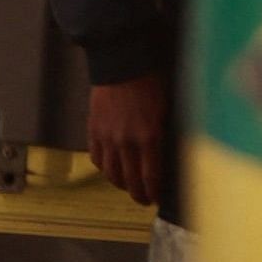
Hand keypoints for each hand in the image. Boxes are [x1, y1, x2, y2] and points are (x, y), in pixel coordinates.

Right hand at [87, 75, 169, 207]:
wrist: (122, 62)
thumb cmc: (151, 83)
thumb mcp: (167, 111)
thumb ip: (164, 137)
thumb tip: (167, 158)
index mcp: (149, 138)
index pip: (150, 178)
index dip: (153, 193)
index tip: (157, 200)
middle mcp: (126, 143)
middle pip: (129, 181)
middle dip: (138, 195)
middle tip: (143, 199)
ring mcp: (107, 137)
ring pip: (111, 173)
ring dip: (120, 184)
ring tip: (127, 186)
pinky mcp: (93, 129)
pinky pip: (96, 157)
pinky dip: (104, 167)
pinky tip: (111, 167)